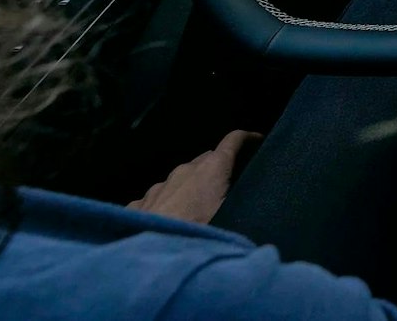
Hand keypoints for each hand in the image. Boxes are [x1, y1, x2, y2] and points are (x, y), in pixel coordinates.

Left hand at [128, 129, 260, 223]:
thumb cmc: (201, 234)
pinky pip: (158, 199)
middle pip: (206, 160)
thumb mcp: (236, 216)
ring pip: (180, 180)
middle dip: (218, 169)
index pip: (234, 140)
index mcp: (211, 168)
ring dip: (190, 189)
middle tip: (229, 188)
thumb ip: (245, 200)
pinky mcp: (139, 205)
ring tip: (196, 213)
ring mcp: (158, 187)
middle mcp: (183, 170)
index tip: (258, 142)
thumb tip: (257, 199)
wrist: (153, 258)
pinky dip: (167, 206)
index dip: (248, 139)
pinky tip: (168, 225)